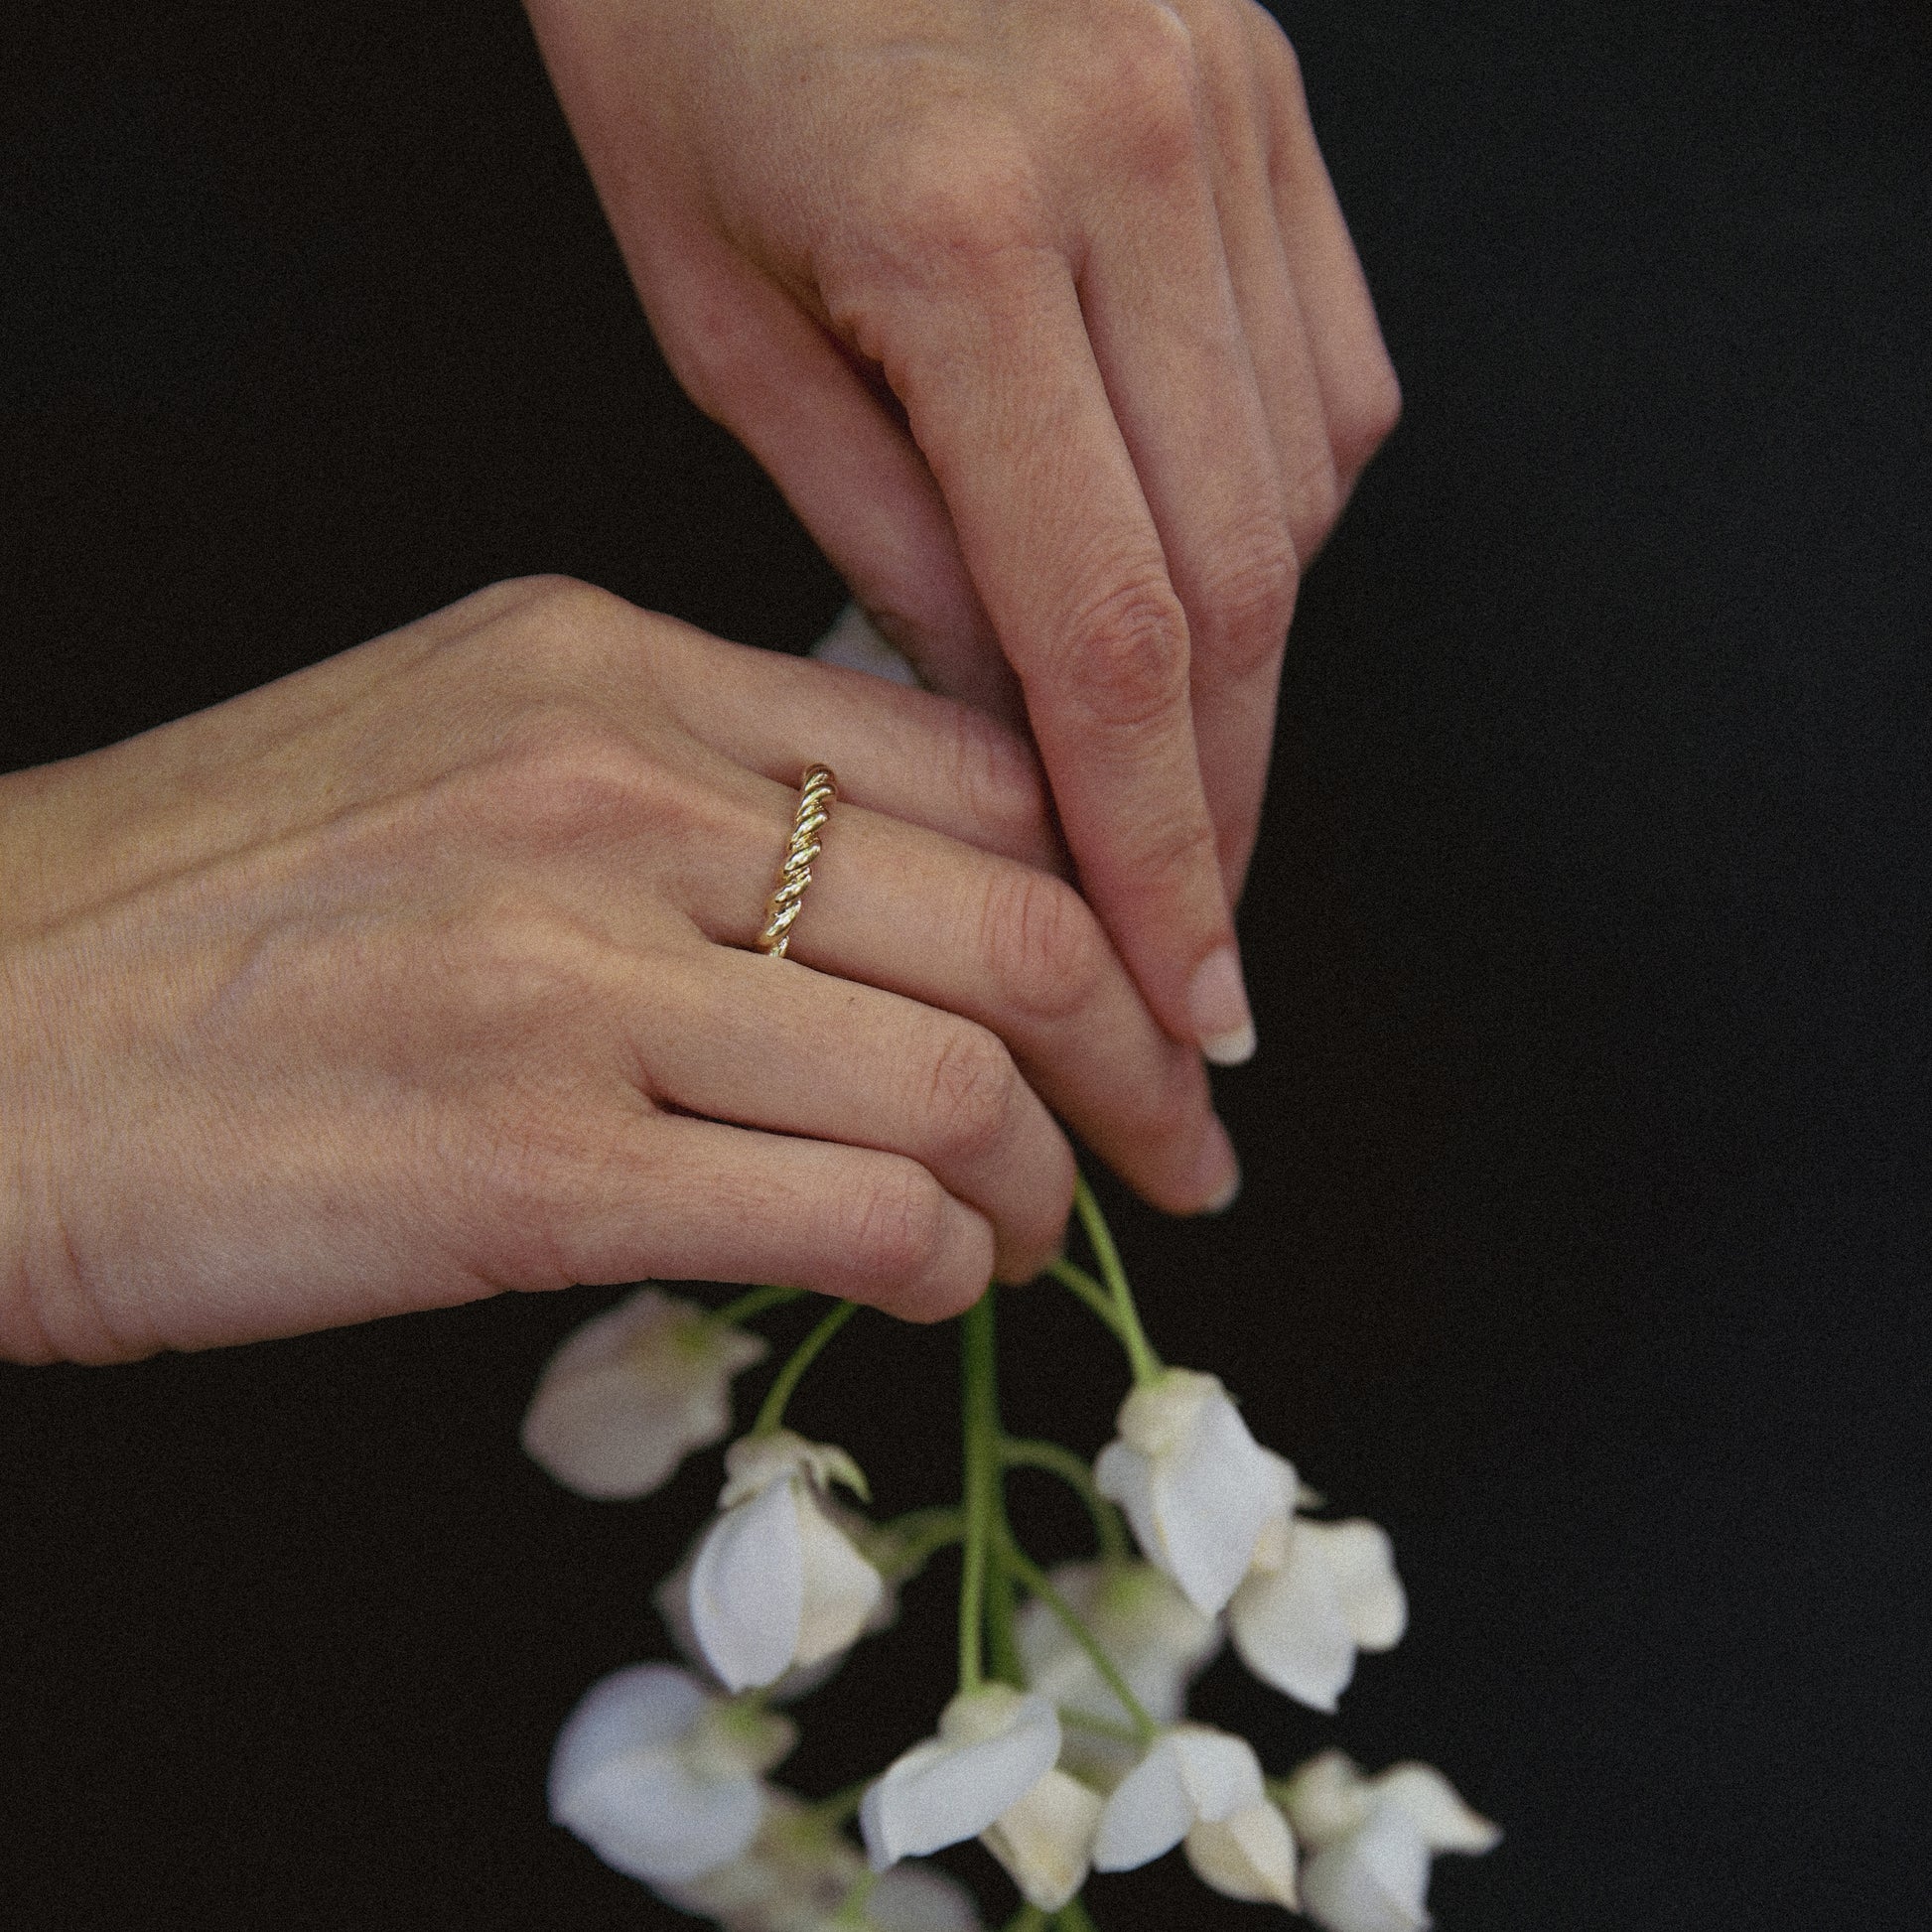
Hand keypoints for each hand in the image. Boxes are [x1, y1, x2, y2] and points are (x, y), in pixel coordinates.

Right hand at [0, 579, 1235, 1363]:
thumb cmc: (200, 912)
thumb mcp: (456, 753)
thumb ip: (679, 790)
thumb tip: (893, 894)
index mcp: (604, 663)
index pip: (971, 761)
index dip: (1107, 888)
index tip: (1149, 980)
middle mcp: (609, 792)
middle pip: (1015, 912)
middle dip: (1139, 1049)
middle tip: (1176, 1135)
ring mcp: (573, 977)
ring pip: (958, 1075)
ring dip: (1036, 1182)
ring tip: (1027, 1231)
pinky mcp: (529, 1164)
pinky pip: (850, 1210)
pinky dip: (938, 1257)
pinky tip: (928, 1280)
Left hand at [524, 0, 1399, 1061]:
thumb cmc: (688, 37)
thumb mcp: (718, 322)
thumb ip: (886, 537)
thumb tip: (1014, 726)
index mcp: (960, 238)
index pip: (1109, 636)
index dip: (1161, 853)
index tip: (1187, 997)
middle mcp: (1140, 168)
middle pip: (1241, 593)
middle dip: (1224, 805)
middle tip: (1195, 948)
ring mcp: (1235, 124)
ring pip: (1305, 500)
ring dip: (1248, 674)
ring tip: (1172, 776)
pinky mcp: (1278, 108)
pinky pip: (1333, 383)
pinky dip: (1279, 521)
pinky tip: (1203, 573)